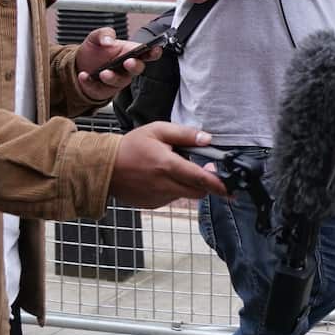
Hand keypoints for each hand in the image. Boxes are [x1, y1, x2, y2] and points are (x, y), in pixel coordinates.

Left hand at [75, 28, 159, 99]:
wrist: (78, 66)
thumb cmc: (94, 52)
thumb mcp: (96, 37)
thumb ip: (104, 33)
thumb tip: (109, 41)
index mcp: (129, 52)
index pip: (147, 53)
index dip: (154, 51)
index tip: (154, 49)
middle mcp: (126, 67)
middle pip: (138, 68)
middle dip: (135, 66)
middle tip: (128, 62)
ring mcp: (117, 80)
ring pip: (120, 81)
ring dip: (112, 77)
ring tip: (103, 72)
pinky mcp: (104, 90)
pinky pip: (100, 89)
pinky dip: (91, 83)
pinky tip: (84, 76)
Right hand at [109, 124, 227, 207]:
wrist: (103, 167)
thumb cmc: (131, 146)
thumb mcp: (158, 130)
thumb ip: (185, 134)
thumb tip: (207, 139)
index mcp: (167, 166)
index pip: (200, 179)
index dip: (218, 185)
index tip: (231, 189)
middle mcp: (164, 185)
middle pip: (197, 192)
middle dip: (206, 184)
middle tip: (206, 170)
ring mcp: (157, 197)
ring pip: (184, 195)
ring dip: (187, 185)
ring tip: (172, 168)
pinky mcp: (152, 204)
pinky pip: (171, 198)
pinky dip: (173, 189)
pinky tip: (160, 177)